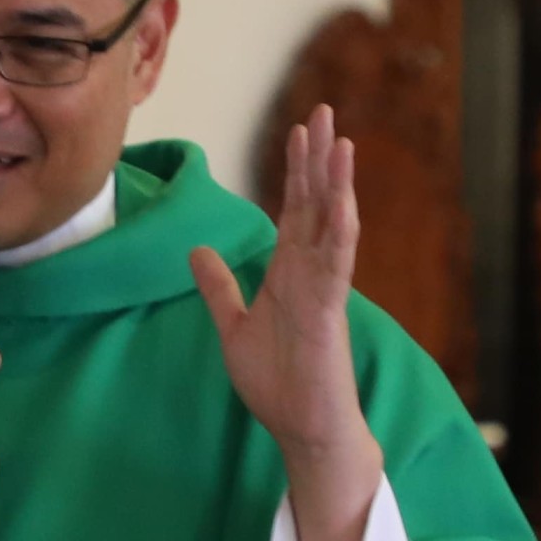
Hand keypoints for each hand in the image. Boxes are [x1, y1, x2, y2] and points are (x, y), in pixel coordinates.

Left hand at [194, 106, 372, 471]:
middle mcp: (310, 272)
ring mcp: (324, 289)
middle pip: (316, 204)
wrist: (301, 429)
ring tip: (339, 141)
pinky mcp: (329, 312)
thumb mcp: (232, 326)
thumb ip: (218, 287)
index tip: (298, 131)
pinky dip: (341, 231)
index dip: (296, 171)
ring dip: (336, 183)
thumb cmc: (277, 384)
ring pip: (332, 224)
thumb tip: (197, 250)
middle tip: (323, 112)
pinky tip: (344, 201)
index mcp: (289, 273)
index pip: (295, 210)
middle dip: (318, 159)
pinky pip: (337, 265)